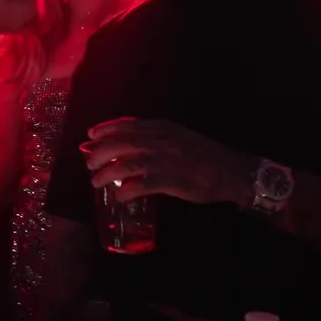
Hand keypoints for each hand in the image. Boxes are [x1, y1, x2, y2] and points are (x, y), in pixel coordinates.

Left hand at [80, 118, 253, 205]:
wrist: (231, 171)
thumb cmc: (205, 156)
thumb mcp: (180, 137)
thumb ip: (159, 139)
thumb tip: (132, 147)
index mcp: (164, 129)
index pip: (129, 125)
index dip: (108, 128)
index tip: (91, 133)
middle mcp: (162, 141)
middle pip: (123, 143)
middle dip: (101, 151)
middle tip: (88, 161)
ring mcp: (166, 160)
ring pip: (127, 164)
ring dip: (107, 172)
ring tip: (95, 181)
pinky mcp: (171, 180)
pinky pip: (143, 185)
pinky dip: (128, 190)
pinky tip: (119, 195)